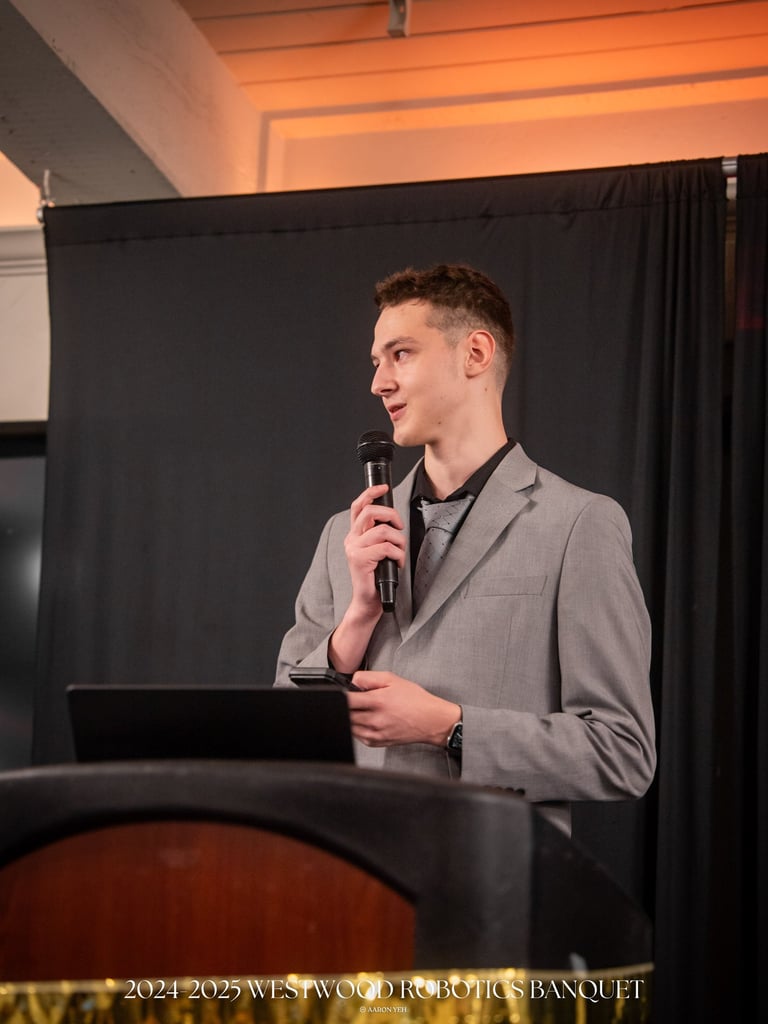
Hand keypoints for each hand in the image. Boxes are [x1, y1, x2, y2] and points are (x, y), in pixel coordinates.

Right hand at [343, 484, 405, 617]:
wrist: (369, 601)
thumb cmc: (377, 576)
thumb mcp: (379, 550)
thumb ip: (380, 534)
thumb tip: (394, 519)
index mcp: (355, 534)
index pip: (358, 506)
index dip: (370, 493)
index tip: (383, 487)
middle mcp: (351, 539)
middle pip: (370, 512)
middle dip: (391, 515)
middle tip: (399, 526)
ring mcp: (354, 549)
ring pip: (382, 530)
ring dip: (398, 540)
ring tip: (399, 552)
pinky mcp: (359, 560)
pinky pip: (386, 547)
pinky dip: (398, 554)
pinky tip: (397, 563)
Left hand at [347, 671, 460, 747]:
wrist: (431, 720)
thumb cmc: (416, 700)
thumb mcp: (392, 679)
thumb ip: (369, 678)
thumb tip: (352, 681)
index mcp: (377, 701)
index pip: (346, 700)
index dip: (340, 695)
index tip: (342, 693)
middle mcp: (375, 720)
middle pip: (346, 714)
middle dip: (347, 706)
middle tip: (357, 700)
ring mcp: (376, 733)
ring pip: (350, 726)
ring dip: (351, 717)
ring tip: (364, 710)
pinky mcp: (377, 742)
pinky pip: (358, 736)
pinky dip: (358, 728)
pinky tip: (369, 720)